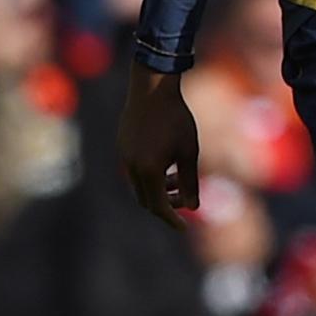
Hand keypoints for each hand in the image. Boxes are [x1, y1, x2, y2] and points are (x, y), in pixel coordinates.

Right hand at [118, 66, 200, 226]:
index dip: (172, 219)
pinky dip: (149, 176)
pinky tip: (165, 162)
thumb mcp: (189, 151)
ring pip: (139, 186)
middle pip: (147, 200)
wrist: (151, 88)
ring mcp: (124, 156)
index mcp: (149, 170)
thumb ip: (190, 181)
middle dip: (166, 204)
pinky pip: (134, 170)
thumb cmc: (176, 118)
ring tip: (177, 177)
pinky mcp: (122, 146)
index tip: (184, 227)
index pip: (159, 207)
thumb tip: (194, 207)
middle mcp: (132, 167)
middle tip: (185, 198)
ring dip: (158, 189)